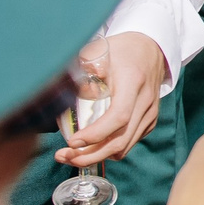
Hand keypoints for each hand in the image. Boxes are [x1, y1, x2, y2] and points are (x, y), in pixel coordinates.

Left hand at [58, 32, 166, 164]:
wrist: (150, 48)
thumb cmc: (121, 50)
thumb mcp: (98, 51)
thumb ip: (78, 67)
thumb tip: (53, 87)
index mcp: (132, 81)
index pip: (118, 116)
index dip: (95, 134)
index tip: (72, 142)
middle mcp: (145, 100)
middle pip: (120, 140)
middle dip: (90, 155)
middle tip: (65, 156)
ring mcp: (150, 113)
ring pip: (124, 146)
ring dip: (97, 156)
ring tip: (72, 155)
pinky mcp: (150, 121)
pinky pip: (128, 143)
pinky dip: (109, 150)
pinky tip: (91, 146)